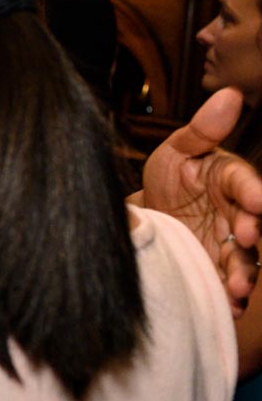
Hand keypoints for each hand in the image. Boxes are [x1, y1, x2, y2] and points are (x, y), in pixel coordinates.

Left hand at [142, 87, 261, 316]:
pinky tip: (230, 305)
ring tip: (238, 286)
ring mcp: (227, 244)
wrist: (150, 211)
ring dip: (245, 273)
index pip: (246, 184)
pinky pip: (228, 284)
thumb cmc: (171, 175)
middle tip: (244, 237)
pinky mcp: (216, 269)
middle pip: (251, 226)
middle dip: (250, 233)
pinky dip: (231, 296)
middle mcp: (237, 214)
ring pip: (244, 260)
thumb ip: (203, 128)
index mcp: (230, 180)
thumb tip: (230, 94)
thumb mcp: (179, 149)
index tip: (257, 201)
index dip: (253, 192)